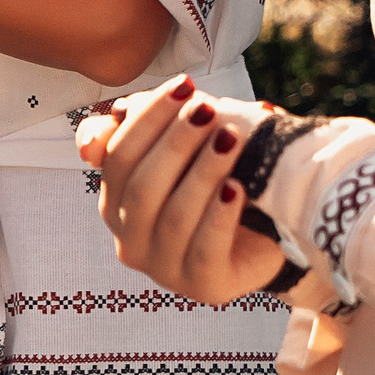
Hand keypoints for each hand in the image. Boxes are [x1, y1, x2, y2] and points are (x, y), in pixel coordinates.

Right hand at [75, 75, 284, 307]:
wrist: (269, 237)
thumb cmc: (216, 184)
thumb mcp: (182, 152)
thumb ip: (142, 131)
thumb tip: (104, 124)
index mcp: (114, 202)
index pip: (116, 155)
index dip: (147, 118)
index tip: (184, 86)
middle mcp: (128, 238)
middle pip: (140, 186)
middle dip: (174, 142)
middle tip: (207, 109)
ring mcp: (163, 268)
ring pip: (173, 216)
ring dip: (202, 173)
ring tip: (231, 138)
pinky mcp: (202, 287)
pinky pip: (206, 249)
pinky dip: (220, 215)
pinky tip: (237, 187)